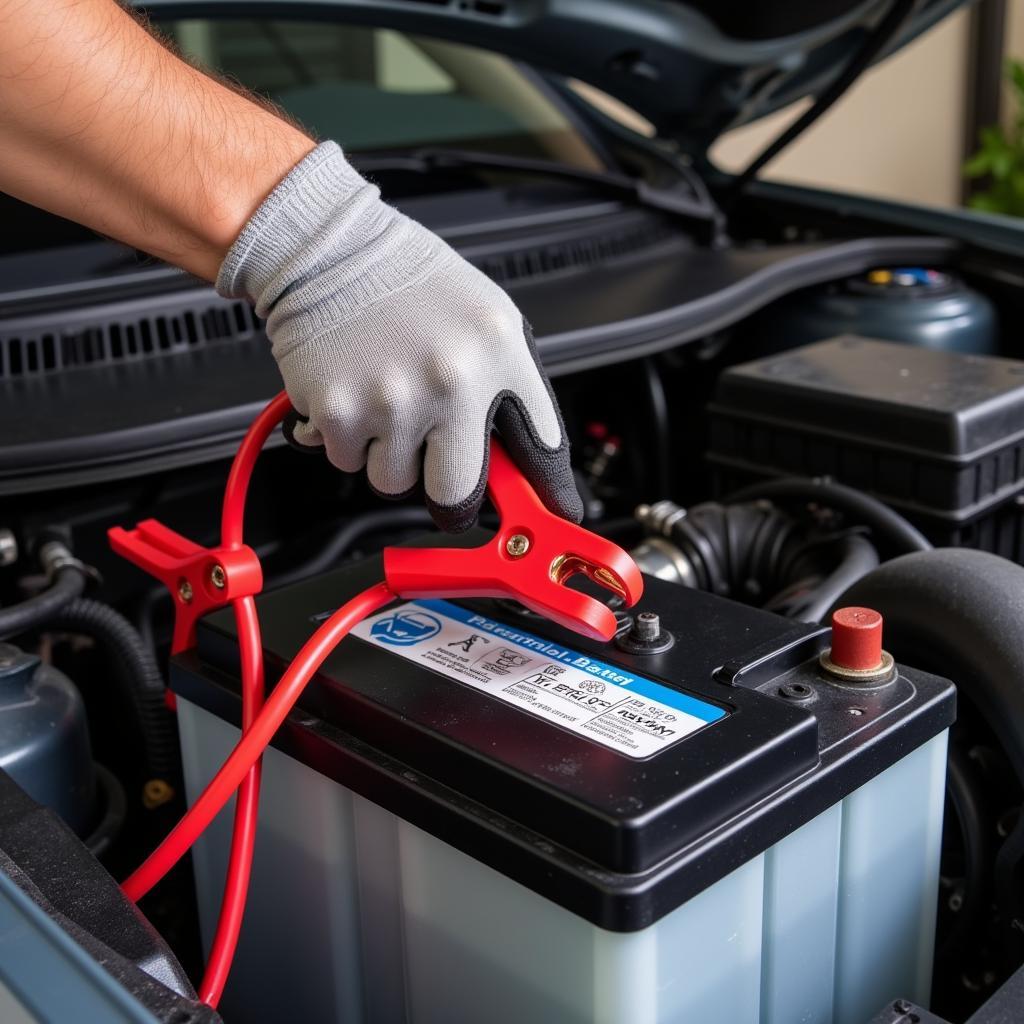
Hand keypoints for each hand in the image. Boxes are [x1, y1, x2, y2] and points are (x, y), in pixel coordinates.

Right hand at [217, 142, 581, 531]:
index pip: (542, 446)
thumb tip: (525, 458)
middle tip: (438, 471)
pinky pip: (349, 461)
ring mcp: (394, 400)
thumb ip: (508, 384)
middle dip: (451, 498)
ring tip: (387, 399)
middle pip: (459, 494)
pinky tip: (356, 392)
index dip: (550, 492)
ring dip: (390, 454)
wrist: (327, 247)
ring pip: (395, 481)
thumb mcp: (484, 316)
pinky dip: (349, 438)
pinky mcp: (340, 412)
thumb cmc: (407, 281)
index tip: (556, 514)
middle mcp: (453, 379)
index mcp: (499, 352)